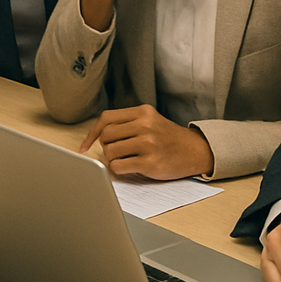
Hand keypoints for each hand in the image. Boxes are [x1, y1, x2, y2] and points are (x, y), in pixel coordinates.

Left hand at [79, 104, 213, 178]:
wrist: (194, 151)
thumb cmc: (167, 137)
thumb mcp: (149, 120)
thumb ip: (127, 123)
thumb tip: (97, 136)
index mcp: (142, 112)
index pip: (106, 118)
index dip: (92, 133)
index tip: (85, 145)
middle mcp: (145, 125)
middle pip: (106, 135)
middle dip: (105, 146)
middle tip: (115, 151)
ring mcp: (148, 144)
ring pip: (110, 151)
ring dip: (111, 159)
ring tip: (122, 160)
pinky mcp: (150, 163)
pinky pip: (119, 167)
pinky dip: (118, 169)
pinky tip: (127, 168)